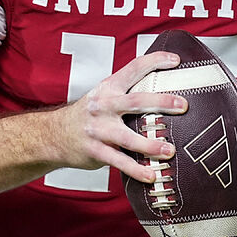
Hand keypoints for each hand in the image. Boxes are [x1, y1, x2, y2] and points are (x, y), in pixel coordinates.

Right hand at [50, 51, 186, 182]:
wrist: (53, 135)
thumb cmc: (89, 115)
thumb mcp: (104, 96)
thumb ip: (128, 94)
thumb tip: (165, 95)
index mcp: (109, 87)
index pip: (134, 68)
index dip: (155, 61)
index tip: (176, 60)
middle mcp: (103, 105)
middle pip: (136, 101)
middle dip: (161, 102)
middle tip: (183, 105)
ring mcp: (98, 129)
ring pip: (128, 137)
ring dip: (150, 145)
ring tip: (169, 150)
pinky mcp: (95, 151)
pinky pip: (119, 162)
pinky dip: (136, 170)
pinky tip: (151, 175)